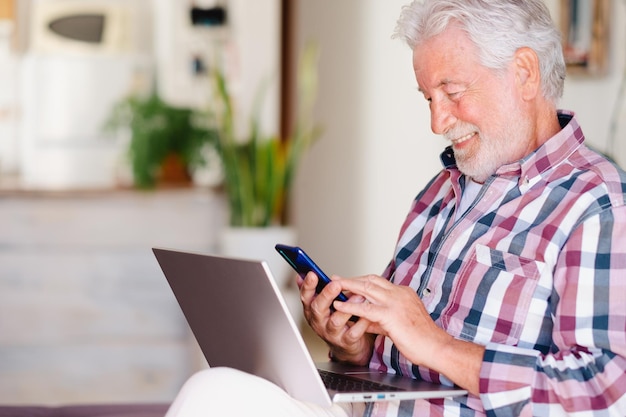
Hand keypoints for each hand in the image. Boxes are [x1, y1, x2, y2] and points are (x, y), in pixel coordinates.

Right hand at [299, 271, 374, 364]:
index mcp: (312, 309)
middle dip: (326, 295)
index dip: (308, 286)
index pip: (305, 296)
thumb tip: (302, 274)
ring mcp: (332, 333)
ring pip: (336, 320)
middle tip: (335, 284)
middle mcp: (319, 321)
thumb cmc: (334, 320)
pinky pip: (353, 332)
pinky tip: (367, 314)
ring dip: (347, 307)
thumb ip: (315, 290)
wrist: (346, 345)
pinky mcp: (346, 342)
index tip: (313, 274)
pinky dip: (361, 322)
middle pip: (318, 308)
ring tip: (359, 296)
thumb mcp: (322, 304)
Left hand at [331, 274, 448, 366]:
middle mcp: (399, 294)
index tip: (349, 281)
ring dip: (347, 286)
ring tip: (333, 286)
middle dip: (351, 279)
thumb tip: (365, 320)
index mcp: (403, 294)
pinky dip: (350, 305)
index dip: (361, 281)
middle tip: (336, 278)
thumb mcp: (398, 324)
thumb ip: (380, 320)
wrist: (436, 347)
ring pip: (367, 288)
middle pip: (370, 280)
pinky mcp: (391, 315)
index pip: (378, 282)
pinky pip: (366, 308)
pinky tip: (340, 305)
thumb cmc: (421, 339)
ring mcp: (395, 302)